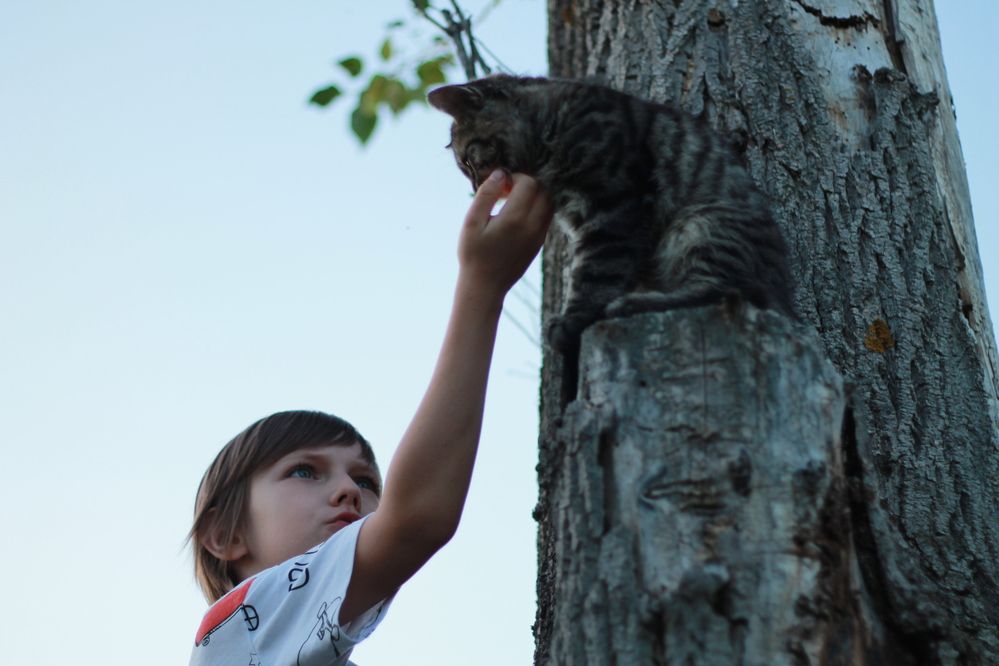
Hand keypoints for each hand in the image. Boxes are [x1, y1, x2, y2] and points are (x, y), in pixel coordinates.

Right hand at [457, 170, 553, 298]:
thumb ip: (486, 195)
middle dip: (526, 184)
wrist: (485, 286)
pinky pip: (546, 217)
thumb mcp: (471, 222)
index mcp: (515, 219)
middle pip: (543, 191)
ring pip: (549, 203)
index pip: (529, 183)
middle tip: (505, 192)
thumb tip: (500, 173)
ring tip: (511, 202)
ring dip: (534, 196)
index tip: (499, 186)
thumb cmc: (473, 254)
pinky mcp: (539, 244)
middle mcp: (532, 226)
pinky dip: (536, 208)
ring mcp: (539, 236)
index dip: (514, 177)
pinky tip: (515, 216)